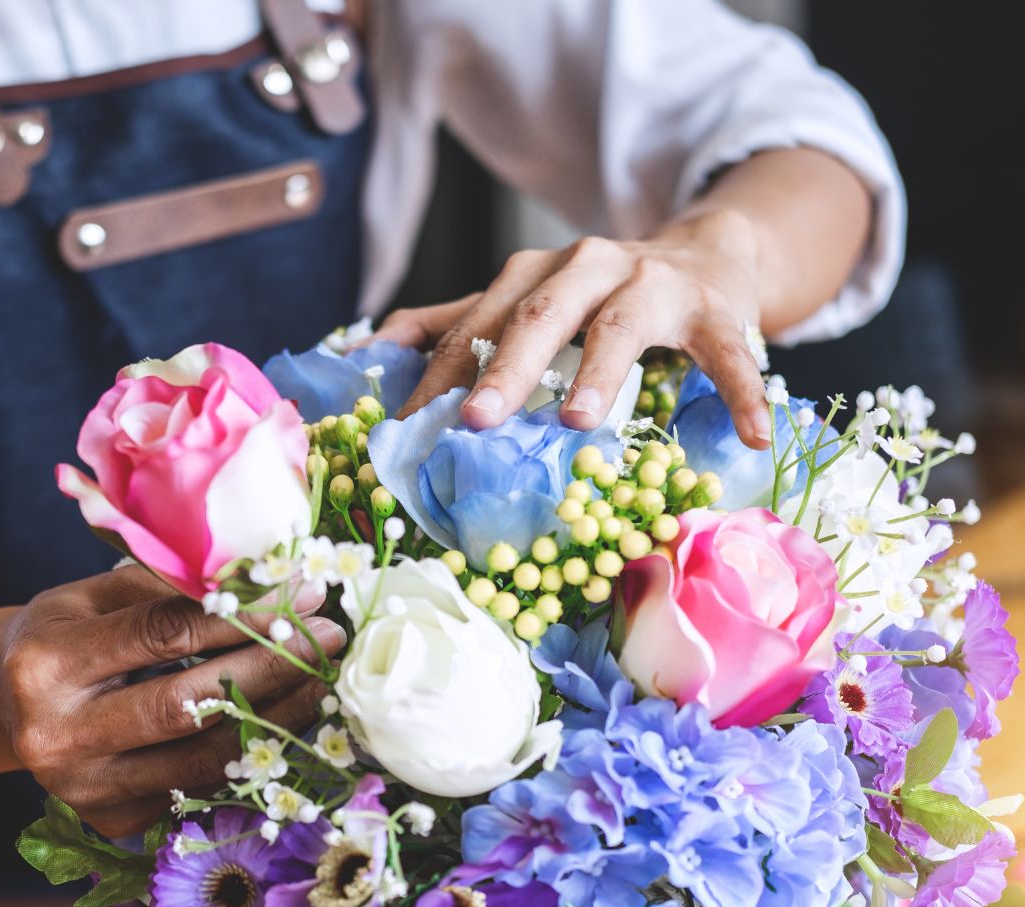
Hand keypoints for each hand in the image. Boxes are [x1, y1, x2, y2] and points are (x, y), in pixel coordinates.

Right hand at [0, 565, 344, 836]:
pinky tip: (287, 720)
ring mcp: (84, 789)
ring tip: (324, 681)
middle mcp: (59, 734)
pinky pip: (200, 786)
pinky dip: (250, 753)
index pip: (166, 634)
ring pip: (204, 757)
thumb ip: (170, 588)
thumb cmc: (61, 634)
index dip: (245, 613)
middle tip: (328, 639)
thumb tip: (271, 581)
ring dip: (277, 717)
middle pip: (190, 703)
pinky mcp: (111, 819)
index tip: (304, 593)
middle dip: (272, 668)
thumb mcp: (95, 594)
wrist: (3, 705)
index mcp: (48, 663)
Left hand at [374, 210, 770, 447]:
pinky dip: (740, 391)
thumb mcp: (529, 298)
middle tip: (475, 420)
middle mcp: (588, 267)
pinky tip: (753, 434)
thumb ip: (459, 319)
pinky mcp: (715, 309)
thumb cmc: (604, 295)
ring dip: (601, 373)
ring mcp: (655, 284)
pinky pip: (728, 352)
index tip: (405, 427)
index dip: (440, 373)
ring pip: (621, 325)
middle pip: (540, 314)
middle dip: (506, 366)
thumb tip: (373, 345)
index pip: (478, 322)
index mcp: (535, 273)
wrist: (706, 252)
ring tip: (578, 422)